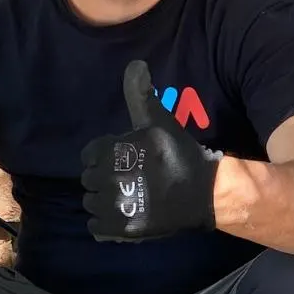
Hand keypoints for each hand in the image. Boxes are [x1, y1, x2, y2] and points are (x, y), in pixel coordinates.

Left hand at [82, 60, 218, 241]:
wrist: (205, 192)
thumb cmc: (179, 153)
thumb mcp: (158, 120)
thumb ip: (140, 95)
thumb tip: (135, 64)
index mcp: (111, 151)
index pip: (89, 155)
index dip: (104, 156)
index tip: (123, 160)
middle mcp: (108, 179)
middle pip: (89, 179)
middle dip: (104, 178)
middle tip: (128, 178)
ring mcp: (115, 207)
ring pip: (91, 203)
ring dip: (103, 201)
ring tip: (126, 197)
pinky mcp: (122, 229)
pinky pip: (97, 228)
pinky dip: (105, 223)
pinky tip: (123, 215)